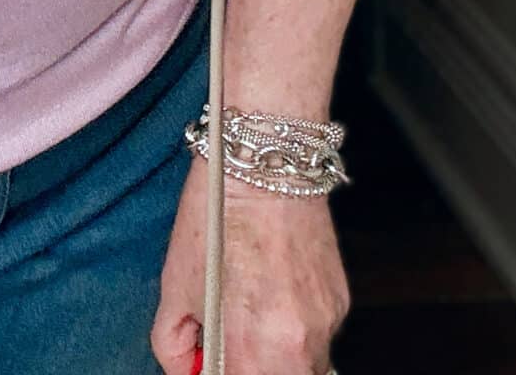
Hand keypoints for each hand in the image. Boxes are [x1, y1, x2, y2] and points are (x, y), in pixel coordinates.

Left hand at [151, 162, 348, 372]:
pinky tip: (273, 297)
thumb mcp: (176, 284)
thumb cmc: (217, 214)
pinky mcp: (341, 303)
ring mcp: (326, 324)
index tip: (209, 363)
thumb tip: (184, 369)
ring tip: (251, 320)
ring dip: (276, 358)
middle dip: (250, 367)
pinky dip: (295, 332)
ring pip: (305, 368)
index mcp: (254, 346)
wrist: (266, 161)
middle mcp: (299, 345)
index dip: (218, 374)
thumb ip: (174, 343)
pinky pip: (319, 338)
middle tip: (229, 345)